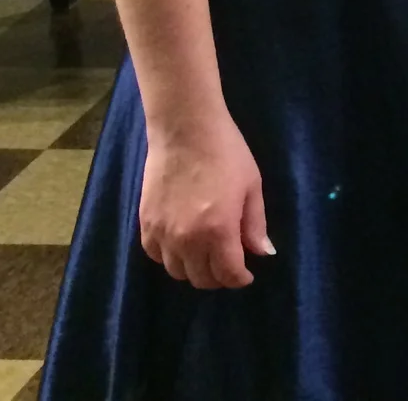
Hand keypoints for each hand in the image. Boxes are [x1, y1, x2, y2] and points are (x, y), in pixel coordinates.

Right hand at [139, 113, 272, 287]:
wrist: (185, 129)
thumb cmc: (227, 153)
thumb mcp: (251, 186)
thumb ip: (255, 224)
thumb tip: (262, 253)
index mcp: (218, 231)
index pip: (227, 274)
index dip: (239, 279)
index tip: (246, 274)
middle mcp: (187, 239)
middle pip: (200, 278)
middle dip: (218, 277)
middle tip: (229, 264)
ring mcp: (162, 233)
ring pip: (176, 272)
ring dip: (194, 269)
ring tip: (206, 254)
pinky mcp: (145, 223)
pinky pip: (155, 256)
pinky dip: (170, 258)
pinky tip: (182, 244)